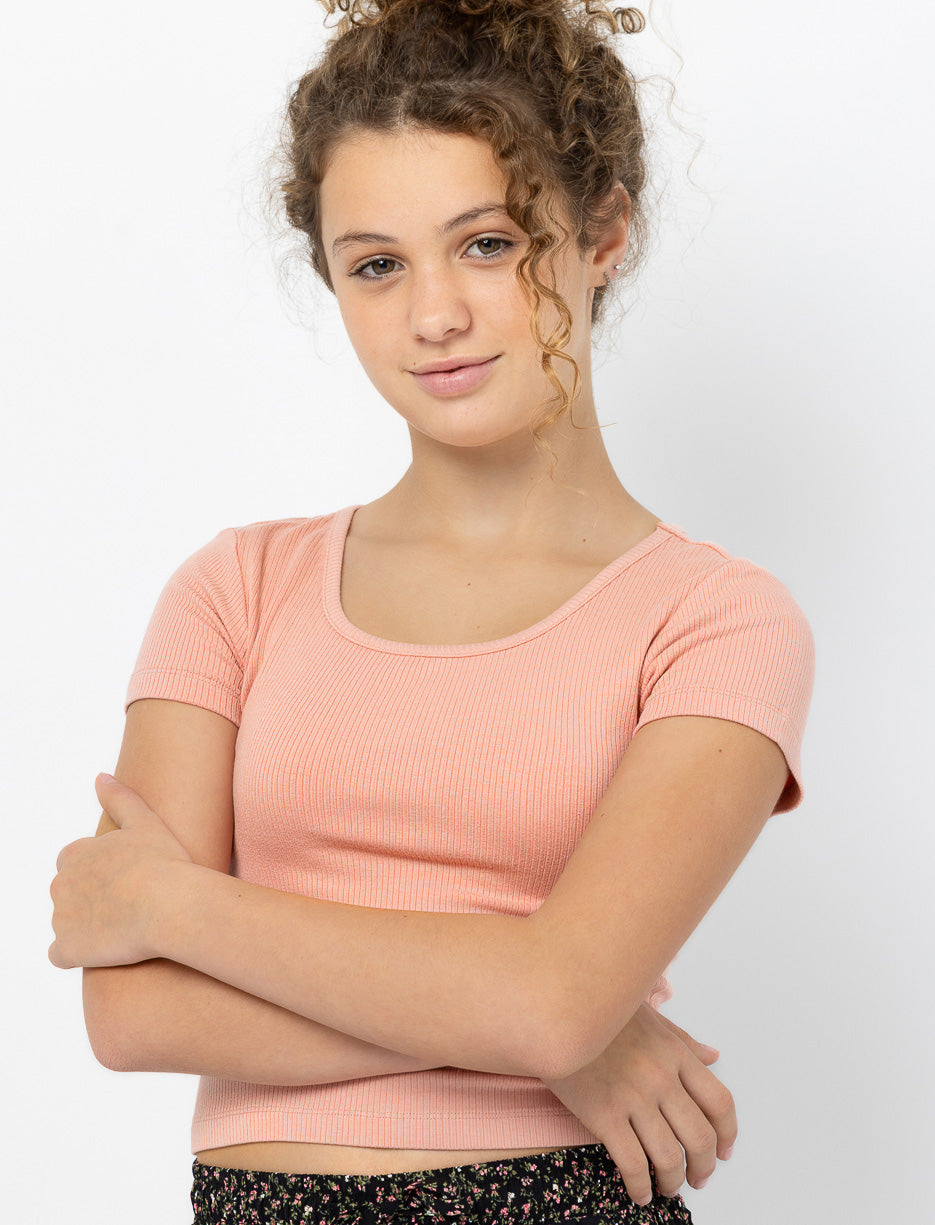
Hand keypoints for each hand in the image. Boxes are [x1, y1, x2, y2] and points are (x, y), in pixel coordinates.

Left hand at [49, 774, 191, 969]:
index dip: (99, 872)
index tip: (124, 878)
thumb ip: (119, 798)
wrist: (170, 905)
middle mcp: (61, 884)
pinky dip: (78, 953)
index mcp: (75, 854)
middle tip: (127, 902)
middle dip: (90, 898)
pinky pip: (62, 955)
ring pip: (66, 923)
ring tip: (124, 926)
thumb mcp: (145, 821)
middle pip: (68, 892)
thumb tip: (100, 777)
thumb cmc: (164, 862)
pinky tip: (104, 949)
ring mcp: (61, 919)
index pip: (73, 862)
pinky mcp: (68, 949)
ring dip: (86, 925)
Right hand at [542, 1001, 735, 1206]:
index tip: (724, 1152)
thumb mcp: (649, 1017)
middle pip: (700, 1138)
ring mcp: (633, 1097)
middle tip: (698, 1178)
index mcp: (675, 1054)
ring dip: (673, 1182)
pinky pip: (632, 1163)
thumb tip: (713, 1055)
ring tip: (667, 1187)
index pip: (719, 1102)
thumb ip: (682, 1039)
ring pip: (669, 1157)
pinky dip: (640, 1187)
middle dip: (704, 1168)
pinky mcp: (603, 1114)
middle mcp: (661, 1077)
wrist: (555, 1013)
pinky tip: (638, 1192)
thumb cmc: (601, 1014)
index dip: (727, 1135)